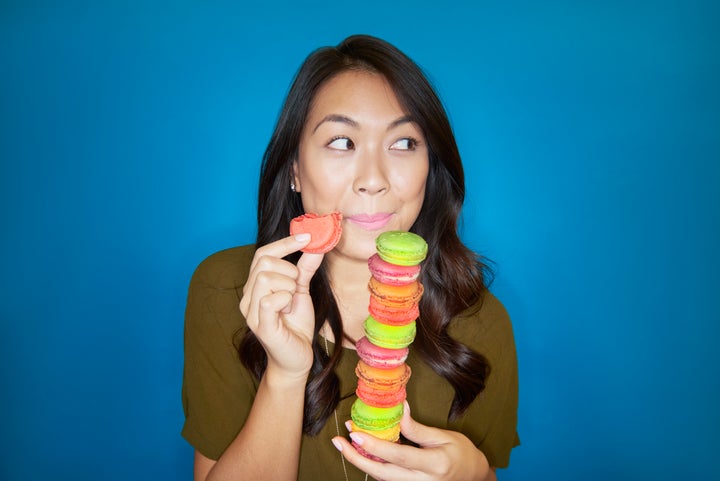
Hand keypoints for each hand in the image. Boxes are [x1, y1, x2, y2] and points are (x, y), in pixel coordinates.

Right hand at [239, 234, 323, 380]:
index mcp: (255, 286)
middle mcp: (248, 296)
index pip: (262, 253)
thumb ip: (305, 269)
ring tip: (290, 303)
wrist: (297, 358)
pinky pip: (269, 299)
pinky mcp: (259, 325)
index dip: (284, 243)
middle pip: (263, 262)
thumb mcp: (302, 291)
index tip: (307, 237)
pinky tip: (287, 311)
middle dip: (288, 270)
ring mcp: (250, 311)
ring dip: (287, 286)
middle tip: (296, 288)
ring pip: (265, 278)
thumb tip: (315, 245)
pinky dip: (285, 300)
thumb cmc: (296, 326)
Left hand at [333, 402, 492, 480]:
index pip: (399, 456)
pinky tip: (360, 452)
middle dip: (357, 458)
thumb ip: (417, 428)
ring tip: (344, 443)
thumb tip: (399, 408)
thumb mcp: (443, 436)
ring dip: (361, 461)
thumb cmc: (461, 453)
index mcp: (434, 464)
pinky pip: (387, 480)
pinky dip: (372, 466)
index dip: (375, 446)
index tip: (355, 434)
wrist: (472, 477)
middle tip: (338, 442)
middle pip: (383, 473)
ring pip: (382, 479)